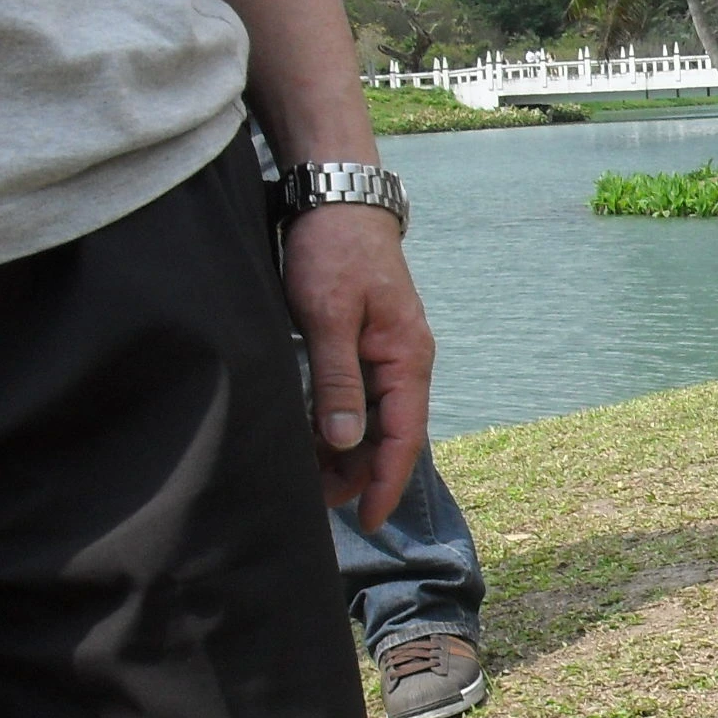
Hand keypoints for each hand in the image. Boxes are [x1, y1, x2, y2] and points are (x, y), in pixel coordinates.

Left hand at [279, 203, 431, 529]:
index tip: (364, 519)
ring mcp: (386, 353)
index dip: (384, 482)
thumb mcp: (329, 316)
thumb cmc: (334, 251)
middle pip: (389, 435)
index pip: (404, 437)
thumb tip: (344, 441)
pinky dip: (338, 422)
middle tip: (319, 504)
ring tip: (309, 476)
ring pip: (373, 419)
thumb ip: (338, 380)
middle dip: (359, 473)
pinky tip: (311, 435)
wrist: (338, 198)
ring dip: (346, 450)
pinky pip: (359, 397)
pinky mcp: (366, 343)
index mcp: (408, 359)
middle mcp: (405, 362)